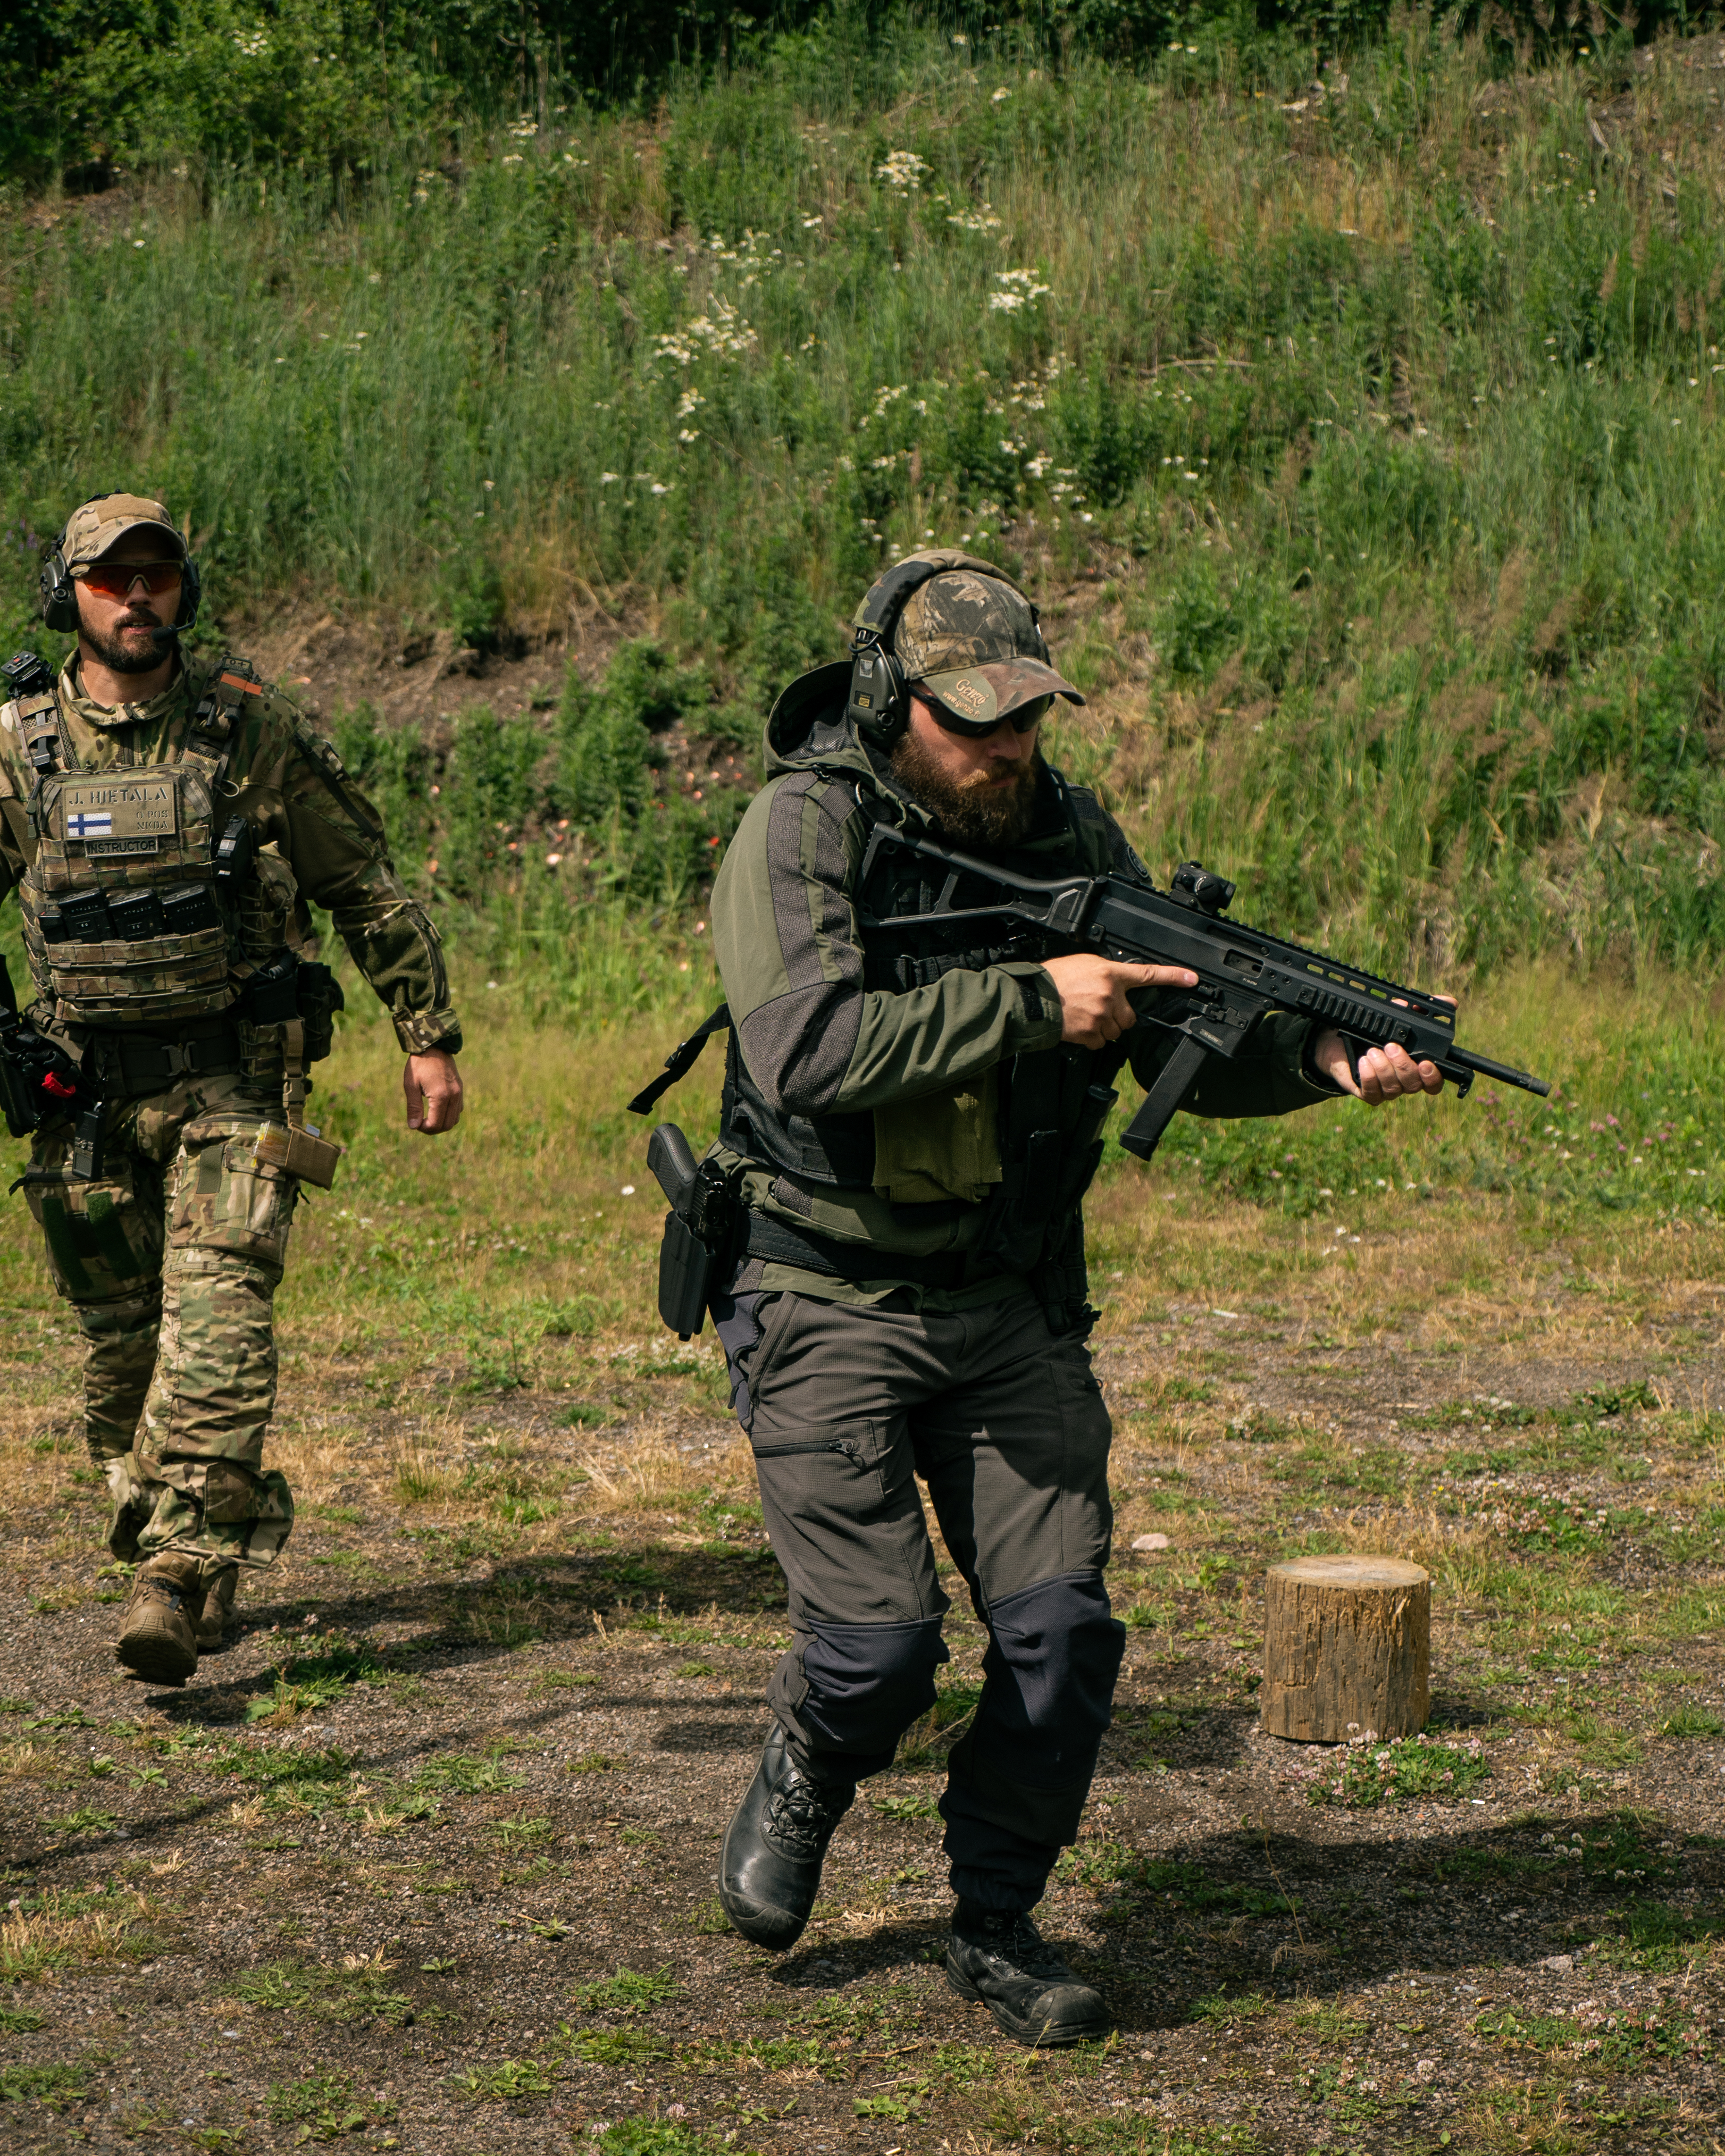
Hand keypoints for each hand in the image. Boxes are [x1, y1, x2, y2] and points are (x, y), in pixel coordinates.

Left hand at [404, 1050, 463, 1134]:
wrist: (434, 1045)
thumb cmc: (419, 1064)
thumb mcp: (411, 1085)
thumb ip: (414, 1107)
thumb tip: (413, 1127)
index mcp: (441, 1096)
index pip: (436, 1124)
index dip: (424, 1129)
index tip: (415, 1124)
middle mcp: (454, 1096)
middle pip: (447, 1125)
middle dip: (433, 1129)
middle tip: (420, 1124)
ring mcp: (459, 1093)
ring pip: (454, 1119)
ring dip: (442, 1123)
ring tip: (428, 1118)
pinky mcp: (460, 1089)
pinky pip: (458, 1110)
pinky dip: (448, 1115)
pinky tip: (437, 1109)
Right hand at [1041, 955, 1197, 1048]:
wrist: (1031, 997)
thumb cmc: (1053, 979)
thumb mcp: (1084, 964)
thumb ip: (1105, 974)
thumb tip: (1115, 984)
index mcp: (1110, 973)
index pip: (1148, 974)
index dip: (1173, 977)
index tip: (1192, 979)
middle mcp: (1110, 994)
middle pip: (1130, 1017)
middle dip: (1117, 1017)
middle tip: (1097, 1010)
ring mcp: (1102, 1016)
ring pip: (1116, 1032)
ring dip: (1103, 1028)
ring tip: (1083, 1017)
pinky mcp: (1091, 1033)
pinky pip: (1100, 1043)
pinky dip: (1091, 1039)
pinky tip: (1078, 1027)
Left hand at [1314, 995, 1454, 1104]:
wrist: (1340, 1041)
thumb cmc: (1375, 1030)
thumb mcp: (1396, 1014)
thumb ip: (1420, 1009)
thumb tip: (1450, 1002)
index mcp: (1417, 1066)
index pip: (1434, 1082)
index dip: (1433, 1077)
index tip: (1425, 1063)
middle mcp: (1404, 1081)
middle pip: (1413, 1085)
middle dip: (1403, 1065)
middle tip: (1390, 1046)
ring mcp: (1387, 1090)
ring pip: (1393, 1089)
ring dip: (1384, 1068)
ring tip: (1373, 1050)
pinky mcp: (1369, 1093)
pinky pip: (1373, 1093)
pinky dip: (1369, 1077)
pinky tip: (1364, 1062)